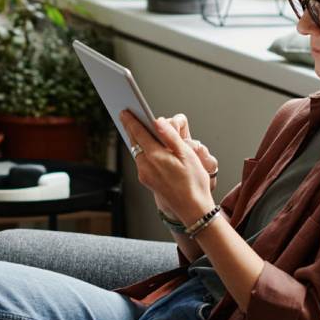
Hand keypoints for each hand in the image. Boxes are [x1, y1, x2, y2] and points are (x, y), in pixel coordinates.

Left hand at [121, 110, 215, 224]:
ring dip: (136, 140)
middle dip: (131, 128)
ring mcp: (144, 175)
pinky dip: (141, 150)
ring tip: (136, 128)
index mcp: (156, 157)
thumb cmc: (194, 182)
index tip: (125, 111)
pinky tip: (145, 147)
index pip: (139, 133)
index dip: (132, 120)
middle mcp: (145, 166)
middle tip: (125, 116)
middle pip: (134, 142)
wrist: (192, 209)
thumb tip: (157, 121)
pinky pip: (140, 161)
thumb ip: (170, 137)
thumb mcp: (187, 155)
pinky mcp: (146, 181)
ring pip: (136, 152)